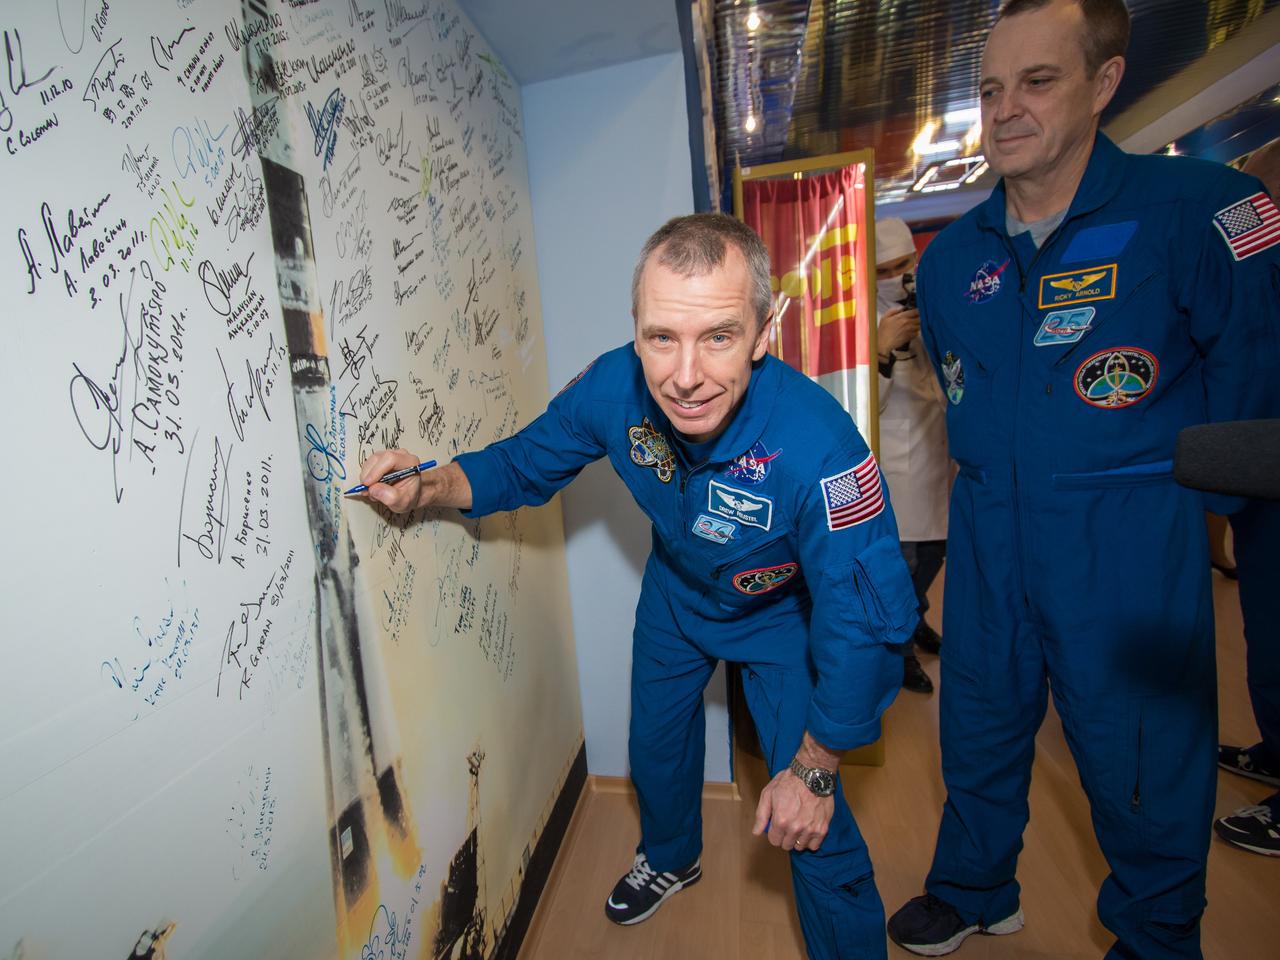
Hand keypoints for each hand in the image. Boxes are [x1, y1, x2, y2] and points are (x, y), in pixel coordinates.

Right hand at [356, 449, 472, 512]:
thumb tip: (374, 490)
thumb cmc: (413, 496)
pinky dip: (367, 474)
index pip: (388, 459)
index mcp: (409, 461)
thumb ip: (391, 497)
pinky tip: (370, 486)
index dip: (376, 471)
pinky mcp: (384, 458)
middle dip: (369, 473)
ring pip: (373, 459)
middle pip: (378, 457)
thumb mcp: (403, 502)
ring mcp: (392, 455)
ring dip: (367, 474)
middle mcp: (400, 454)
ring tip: (370, 490)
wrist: (419, 492)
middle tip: (366, 489)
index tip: (369, 485)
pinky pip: (371, 463)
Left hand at [752, 767, 834, 851]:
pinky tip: (808, 830)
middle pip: (787, 845)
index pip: (774, 841)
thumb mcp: (768, 793)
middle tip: (788, 824)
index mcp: (780, 820)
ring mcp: (810, 829)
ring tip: (799, 825)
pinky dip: (811, 840)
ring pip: (800, 846)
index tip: (778, 826)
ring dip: (798, 838)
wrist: (812, 774)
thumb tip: (756, 832)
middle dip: (785, 836)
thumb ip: (761, 815)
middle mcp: (795, 828)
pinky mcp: (822, 829)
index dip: (774, 833)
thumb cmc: (789, 781)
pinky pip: (814, 846)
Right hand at [878, 306, 919, 356]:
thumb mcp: (884, 318)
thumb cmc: (883, 332)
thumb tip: (900, 308)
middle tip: (915, 318)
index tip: (916, 311)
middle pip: (920, 318)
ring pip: (920, 325)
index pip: (915, 311)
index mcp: (902, 317)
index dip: (917, 311)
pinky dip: (915, 332)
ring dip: (918, 325)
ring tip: (913, 325)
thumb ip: (893, 310)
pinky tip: (910, 332)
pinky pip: (917, 333)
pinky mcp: (911, 337)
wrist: (883, 344)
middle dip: (919, 318)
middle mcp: (908, 323)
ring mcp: (910, 330)